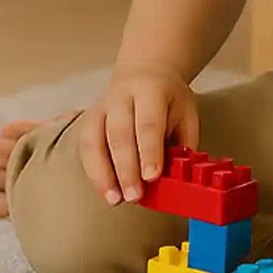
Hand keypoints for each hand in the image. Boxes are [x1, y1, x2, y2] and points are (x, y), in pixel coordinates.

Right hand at [78, 65, 199, 205]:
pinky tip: (105, 191)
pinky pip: (85, 148)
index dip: (149, 151)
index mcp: (151, 90)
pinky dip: (93, 172)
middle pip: (119, 133)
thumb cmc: (169, 100)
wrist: (145, 72)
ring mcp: (100, 107)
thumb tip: (179, 178)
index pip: (148, 122)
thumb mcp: (187, 113)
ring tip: (115, 200)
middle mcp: (121, 96)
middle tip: (134, 196)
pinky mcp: (88, 120)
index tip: (152, 177)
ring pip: (94, 140)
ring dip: (103, 174)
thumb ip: (183, 143)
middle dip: (126, 168)